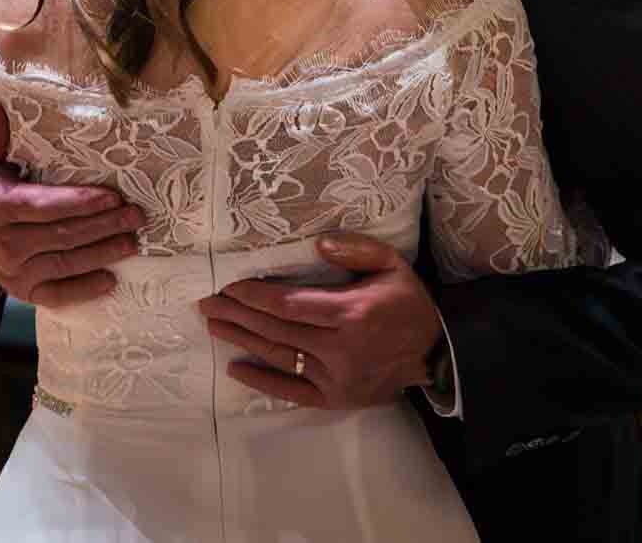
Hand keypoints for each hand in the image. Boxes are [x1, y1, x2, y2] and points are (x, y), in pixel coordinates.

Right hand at [0, 100, 143, 306]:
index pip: (44, 207)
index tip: (112, 196)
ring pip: (65, 263)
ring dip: (102, 254)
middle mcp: (5, 243)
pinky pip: (55, 295)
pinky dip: (82, 291)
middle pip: (62, 235)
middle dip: (103, 226)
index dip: (79, 203)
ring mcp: (13, 272)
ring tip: (133, 241)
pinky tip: (110, 280)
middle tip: (136, 215)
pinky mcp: (22, 291)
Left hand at [197, 233, 442, 409]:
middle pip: (276, 329)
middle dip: (238, 314)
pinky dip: (261, 381)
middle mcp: (338, 348)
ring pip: (278, 356)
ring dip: (242, 340)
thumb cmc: (409, 303)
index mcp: (350, 312)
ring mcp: (334, 377)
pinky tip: (236, 367)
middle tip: (208, 302)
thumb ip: (356, 249)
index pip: (289, 304)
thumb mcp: (392, 264)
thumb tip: (318, 243)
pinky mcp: (334, 399)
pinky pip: (290, 391)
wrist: (434, 354)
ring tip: (214, 324)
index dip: (255, 296)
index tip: (230, 286)